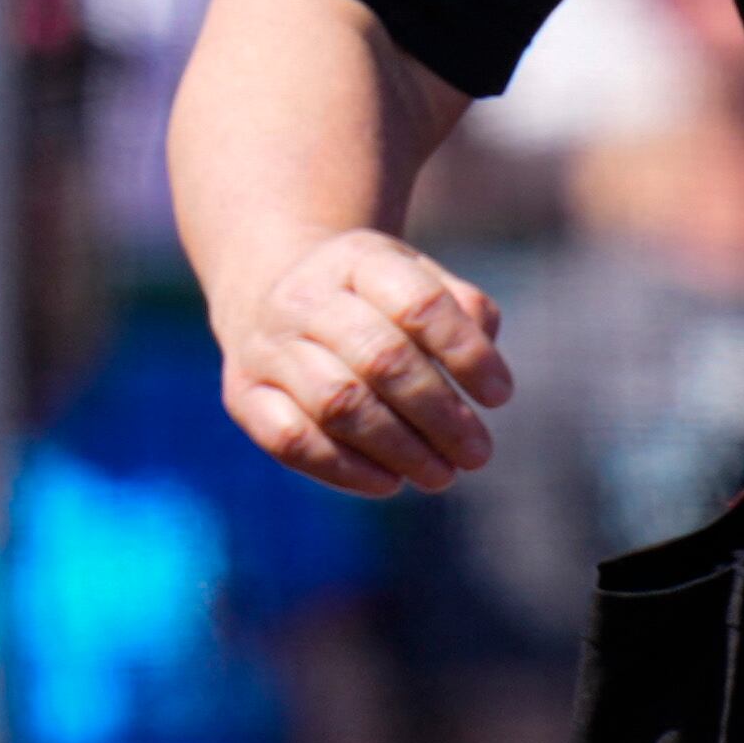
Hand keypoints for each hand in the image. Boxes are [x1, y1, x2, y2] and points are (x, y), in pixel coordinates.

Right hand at [208, 226, 506, 496]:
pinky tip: (389, 483)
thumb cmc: (373, 296)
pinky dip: (344, 469)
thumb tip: (486, 364)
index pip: (420, 305)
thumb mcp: (420, 278)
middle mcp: (306, 299)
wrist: (271, 290)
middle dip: (438, 414)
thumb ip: (464, 310)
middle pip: (381, 359)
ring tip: (442, 475)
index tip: (500, 396)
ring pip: (338, 404)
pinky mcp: (243, 396)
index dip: (467, 354)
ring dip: (398, 448)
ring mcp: (267, 348)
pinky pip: (291, 440)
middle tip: (477, 453)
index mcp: (360, 260)